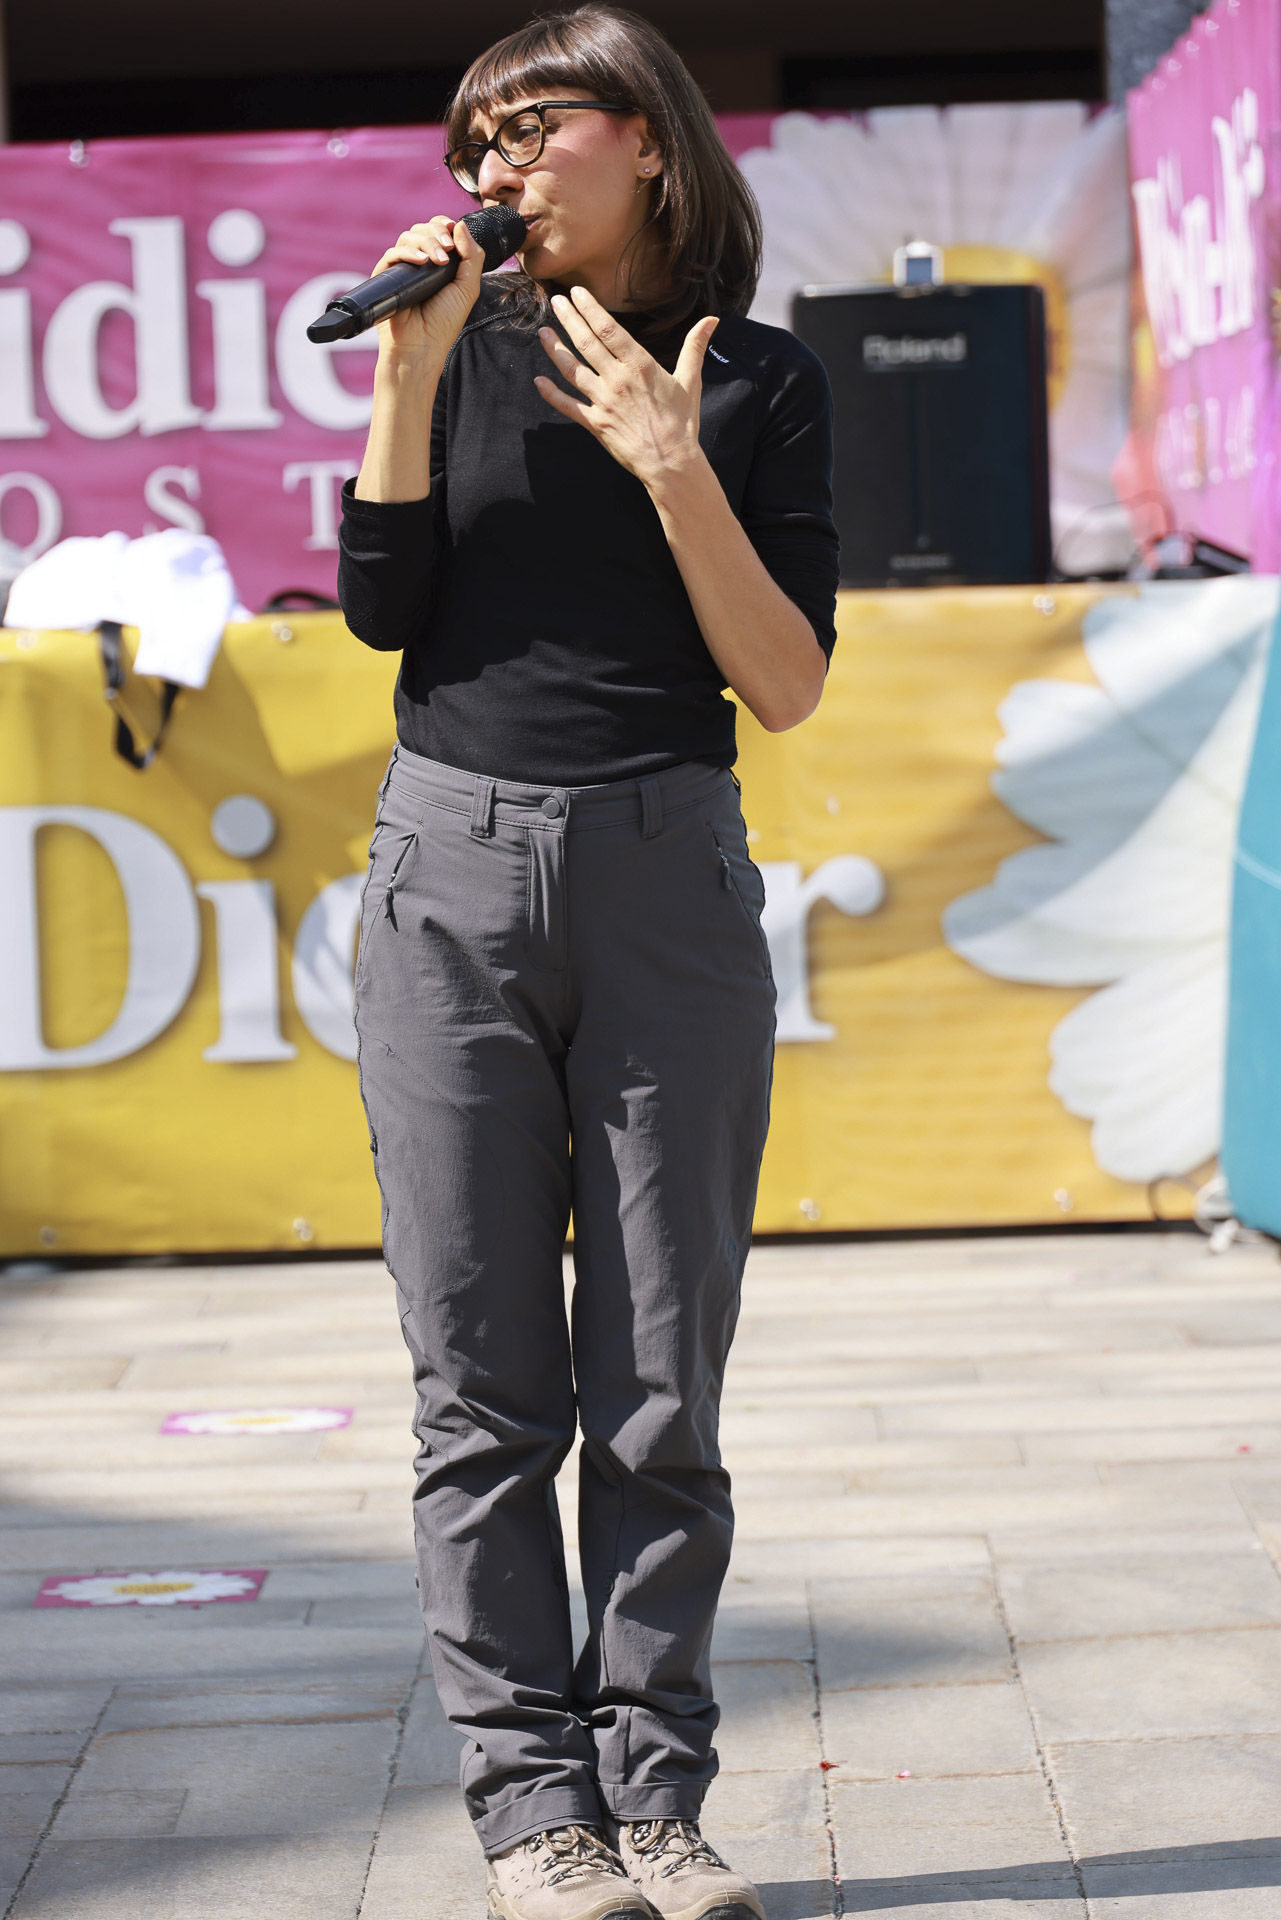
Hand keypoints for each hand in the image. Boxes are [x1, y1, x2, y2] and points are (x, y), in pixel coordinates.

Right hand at [369, 216, 482, 371]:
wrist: (422, 346)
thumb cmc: (445, 322)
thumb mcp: (468, 288)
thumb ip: (472, 256)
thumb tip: (460, 224)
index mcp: (438, 263)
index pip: (437, 231)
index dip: (443, 225)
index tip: (452, 229)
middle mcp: (419, 263)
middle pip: (423, 230)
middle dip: (437, 233)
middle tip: (448, 248)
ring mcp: (402, 268)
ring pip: (408, 237)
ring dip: (426, 242)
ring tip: (439, 260)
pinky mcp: (386, 276)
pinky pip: (393, 253)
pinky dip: (408, 252)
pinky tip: (421, 261)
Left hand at [533, 287, 718, 493]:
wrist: (671, 464)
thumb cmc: (682, 424)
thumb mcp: (690, 381)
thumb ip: (695, 348)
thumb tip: (711, 320)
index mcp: (640, 365)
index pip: (608, 329)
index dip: (590, 308)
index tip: (578, 293)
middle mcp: (617, 380)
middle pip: (586, 343)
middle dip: (568, 319)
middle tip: (555, 301)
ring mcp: (603, 402)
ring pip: (572, 370)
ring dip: (554, 349)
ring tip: (542, 332)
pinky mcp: (595, 424)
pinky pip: (567, 406)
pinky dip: (551, 394)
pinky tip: (539, 381)